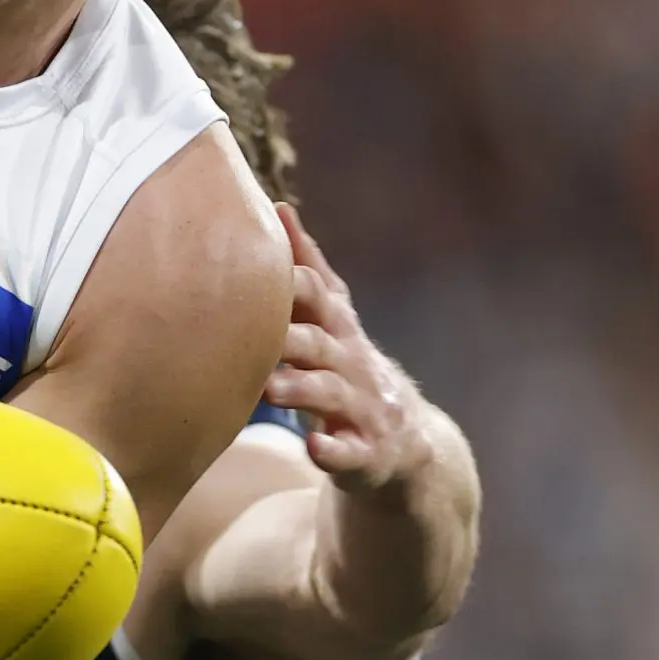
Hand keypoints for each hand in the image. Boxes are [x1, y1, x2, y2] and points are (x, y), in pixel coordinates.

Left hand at [263, 204, 443, 498]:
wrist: (407, 444)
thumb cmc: (348, 368)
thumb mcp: (334, 317)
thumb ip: (307, 267)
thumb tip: (277, 206)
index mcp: (338, 328)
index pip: (317, 295)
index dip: (290, 280)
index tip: (254, 263)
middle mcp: (351, 363)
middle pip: (319, 341)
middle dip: (289, 334)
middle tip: (251, 330)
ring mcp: (362, 409)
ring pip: (329, 394)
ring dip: (300, 388)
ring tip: (269, 388)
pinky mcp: (365, 454)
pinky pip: (349, 453)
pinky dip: (332, 451)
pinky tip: (314, 447)